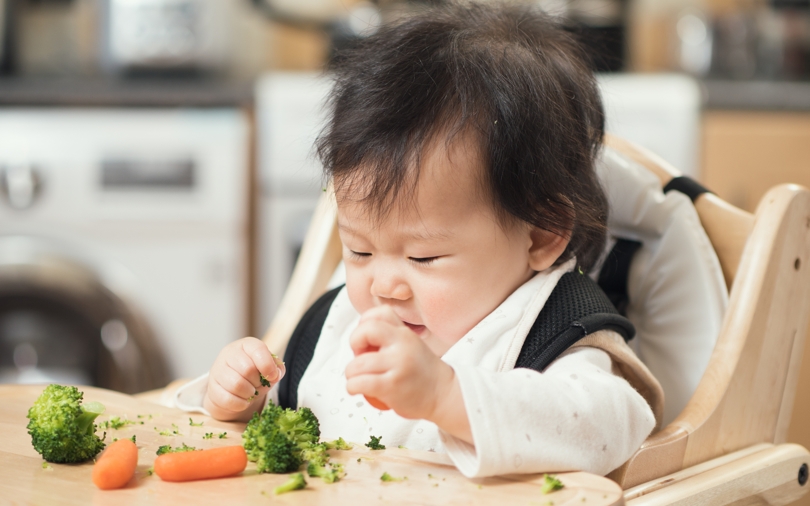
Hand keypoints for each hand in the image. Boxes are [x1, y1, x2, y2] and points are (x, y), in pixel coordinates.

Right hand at [203, 337, 285, 421]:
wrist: (234, 388)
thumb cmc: (254, 374)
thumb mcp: (269, 368)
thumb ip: (277, 368)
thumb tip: (275, 374)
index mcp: (246, 345)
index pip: (258, 349)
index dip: (268, 365)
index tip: (273, 376)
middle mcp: (229, 353)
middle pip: (248, 370)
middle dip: (258, 382)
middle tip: (258, 385)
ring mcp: (218, 370)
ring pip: (236, 385)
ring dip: (249, 393)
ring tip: (251, 392)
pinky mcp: (212, 388)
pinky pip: (228, 399)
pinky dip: (240, 404)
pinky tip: (243, 401)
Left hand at [344, 306, 455, 421]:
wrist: (443, 394)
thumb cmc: (422, 373)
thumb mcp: (411, 345)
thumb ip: (391, 337)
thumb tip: (361, 336)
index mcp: (405, 333)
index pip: (379, 313)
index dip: (364, 324)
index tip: (366, 340)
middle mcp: (402, 345)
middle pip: (365, 331)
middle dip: (354, 343)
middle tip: (359, 357)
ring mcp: (397, 365)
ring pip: (357, 363)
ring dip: (350, 373)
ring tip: (358, 379)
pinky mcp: (391, 385)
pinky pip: (359, 383)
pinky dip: (351, 387)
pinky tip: (356, 389)